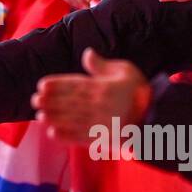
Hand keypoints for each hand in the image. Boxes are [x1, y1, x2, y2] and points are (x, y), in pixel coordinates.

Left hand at [30, 49, 151, 142]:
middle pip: (70, 102)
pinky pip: (81, 137)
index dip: (56, 85)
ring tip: (39, 116)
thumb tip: (86, 53)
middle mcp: (98, 105)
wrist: (157, 118)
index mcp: (102, 88)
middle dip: (50, 101)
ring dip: (54, 118)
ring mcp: (99, 123)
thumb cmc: (139, 91)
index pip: (74, 85)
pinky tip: (52, 134)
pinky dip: (66, 137)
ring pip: (72, 119)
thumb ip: (103, 65)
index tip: (41, 85)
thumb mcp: (125, 71)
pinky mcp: (103, 138)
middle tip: (34, 101)